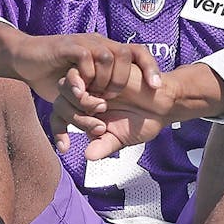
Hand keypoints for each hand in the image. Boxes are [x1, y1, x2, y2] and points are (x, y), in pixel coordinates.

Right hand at [3, 32, 160, 106]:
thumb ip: (89, 106)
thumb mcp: (76, 92)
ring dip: (106, 79)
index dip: (151, 68)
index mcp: (106, 53)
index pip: (138, 52)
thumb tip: (105, 126)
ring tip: (97, 97)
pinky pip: (87, 56)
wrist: (24, 59)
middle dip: (125, 79)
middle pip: (127, 53)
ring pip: (109, 56)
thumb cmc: (50, 76)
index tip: (157, 89)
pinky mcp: (68, 46)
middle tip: (111, 99)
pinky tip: (82, 89)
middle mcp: (99, 45)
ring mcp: (84, 44)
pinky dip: (88, 74)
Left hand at [55, 63, 174, 158]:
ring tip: (103, 104)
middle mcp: (83, 95)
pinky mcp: (103, 66)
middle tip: (99, 125)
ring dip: (81, 98)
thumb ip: (103, 146)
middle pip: (60, 101)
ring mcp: (91, 80)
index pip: (60, 118)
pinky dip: (90, 82)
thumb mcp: (120, 138)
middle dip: (76, 115)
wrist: (164, 104)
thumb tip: (88, 157)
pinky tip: (107, 93)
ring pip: (67, 84)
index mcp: (82, 112)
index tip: (65, 148)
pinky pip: (84, 69)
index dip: (59, 132)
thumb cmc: (142, 122)